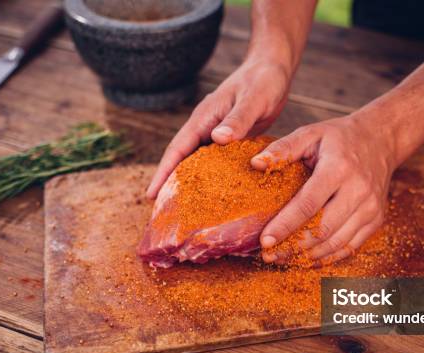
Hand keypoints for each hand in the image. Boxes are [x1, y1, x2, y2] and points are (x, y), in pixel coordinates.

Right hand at [146, 58, 291, 197]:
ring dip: (190, 183)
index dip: (163, 173)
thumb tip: (217, 138)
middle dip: (171, 183)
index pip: (177, 149)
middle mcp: (206, 127)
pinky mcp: (230, 139)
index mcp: (204, 118)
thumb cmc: (263, 81)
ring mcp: (216, 134)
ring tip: (185, 210)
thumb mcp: (253, 100)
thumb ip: (237, 120)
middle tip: (164, 212)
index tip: (151, 195)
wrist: (272, 69)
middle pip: (182, 160)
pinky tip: (215, 195)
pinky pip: (216, 162)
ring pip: (198, 162)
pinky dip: (212, 177)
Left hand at [252, 109, 399, 265]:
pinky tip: (306, 258)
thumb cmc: (339, 138)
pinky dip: (327, 257)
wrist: (380, 140)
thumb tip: (255, 164)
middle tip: (268, 255)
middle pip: (323, 229)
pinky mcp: (376, 220)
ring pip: (336, 243)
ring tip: (282, 258)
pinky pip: (349, 247)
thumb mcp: (310, 133)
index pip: (308, 204)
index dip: (285, 225)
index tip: (265, 241)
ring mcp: (371, 208)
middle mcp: (358, 190)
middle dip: (293, 246)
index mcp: (339, 168)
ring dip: (307, 256)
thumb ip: (282, 148)